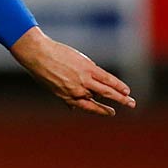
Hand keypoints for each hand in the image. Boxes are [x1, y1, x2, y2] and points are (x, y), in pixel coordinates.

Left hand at [9, 27, 135, 116]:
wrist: (37, 55)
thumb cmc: (41, 69)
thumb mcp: (51, 87)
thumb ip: (65, 97)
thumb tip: (72, 107)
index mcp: (67, 96)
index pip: (87, 107)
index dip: (100, 110)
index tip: (110, 112)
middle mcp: (77, 91)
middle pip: (100, 99)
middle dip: (116, 103)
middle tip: (129, 105)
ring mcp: (83, 80)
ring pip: (106, 90)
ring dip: (121, 96)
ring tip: (131, 101)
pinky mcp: (88, 68)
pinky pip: (106, 78)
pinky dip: (116, 84)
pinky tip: (125, 89)